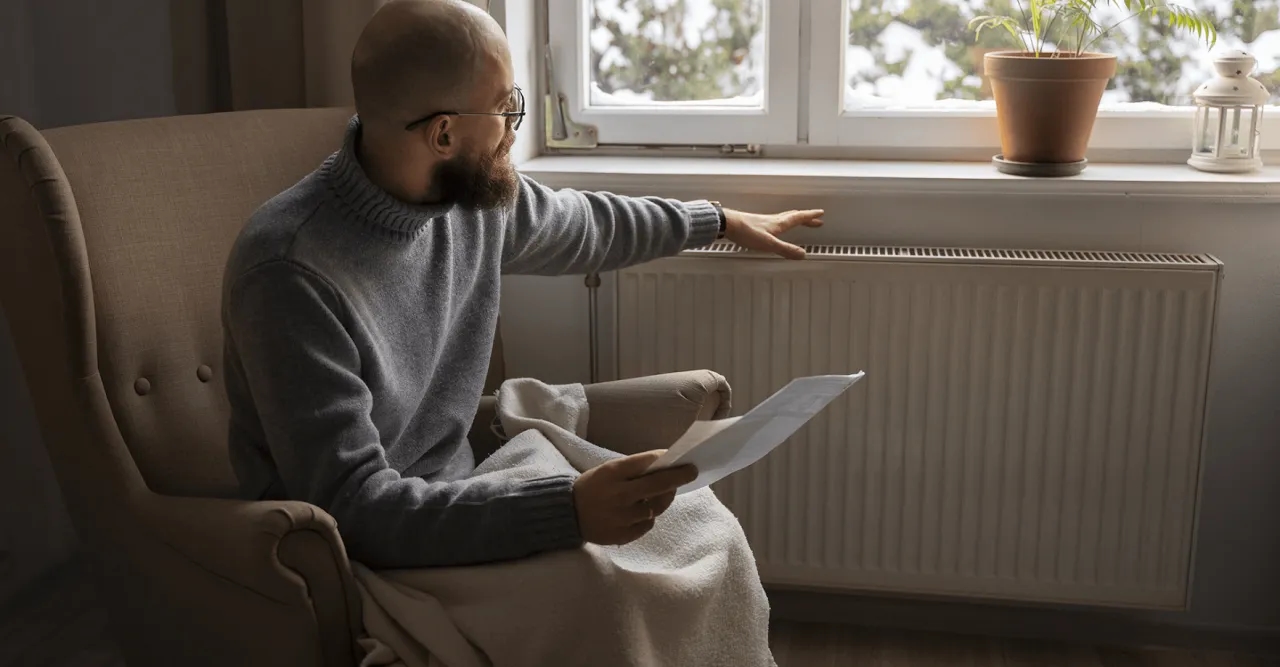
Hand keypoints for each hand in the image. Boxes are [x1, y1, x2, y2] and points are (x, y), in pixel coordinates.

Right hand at [572, 450, 696, 545]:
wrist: (567, 514)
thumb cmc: (592, 487)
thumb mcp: (607, 471)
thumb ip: (633, 469)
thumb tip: (665, 465)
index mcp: (612, 473)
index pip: (646, 462)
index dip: (665, 460)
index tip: (682, 459)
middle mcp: (618, 494)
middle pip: (657, 485)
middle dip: (678, 477)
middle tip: (692, 472)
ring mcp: (621, 517)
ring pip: (656, 507)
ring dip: (663, 499)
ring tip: (664, 493)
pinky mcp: (622, 535)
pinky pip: (647, 524)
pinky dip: (649, 516)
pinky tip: (642, 511)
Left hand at [722, 208, 824, 259]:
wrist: (729, 224)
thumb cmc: (747, 231)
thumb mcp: (769, 244)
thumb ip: (786, 249)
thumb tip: (803, 254)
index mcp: (779, 223)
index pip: (799, 218)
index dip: (810, 216)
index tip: (820, 214)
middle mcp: (774, 220)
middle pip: (794, 217)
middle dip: (806, 218)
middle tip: (815, 220)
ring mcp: (765, 222)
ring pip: (785, 218)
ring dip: (795, 219)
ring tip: (800, 221)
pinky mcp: (757, 225)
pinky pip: (776, 222)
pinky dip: (783, 223)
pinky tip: (777, 228)